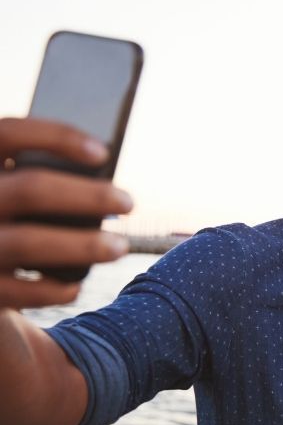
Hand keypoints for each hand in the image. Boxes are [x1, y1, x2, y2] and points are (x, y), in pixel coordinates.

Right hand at [0, 117, 132, 308]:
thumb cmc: (2, 220)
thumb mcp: (7, 189)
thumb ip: (33, 178)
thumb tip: (99, 169)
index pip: (7, 132)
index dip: (55, 136)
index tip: (103, 153)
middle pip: (29, 190)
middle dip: (88, 196)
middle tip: (129, 202)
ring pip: (26, 243)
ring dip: (82, 245)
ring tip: (119, 247)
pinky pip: (14, 291)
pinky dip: (49, 290)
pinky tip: (73, 288)